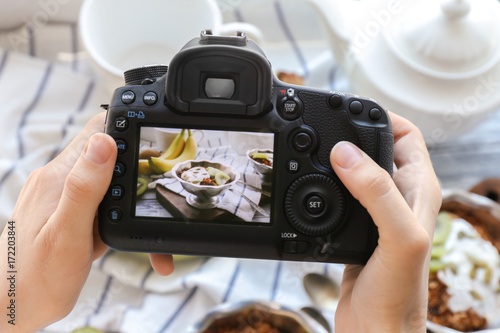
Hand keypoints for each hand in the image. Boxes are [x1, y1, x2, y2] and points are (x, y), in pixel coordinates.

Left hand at [0, 113, 173, 331]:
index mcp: (58, 177)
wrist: (13, 306)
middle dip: (135, 172)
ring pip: (106, 184)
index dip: (126, 132)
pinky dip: (113, 220)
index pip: (96, 132)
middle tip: (154, 191)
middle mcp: (57, 181)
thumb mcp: (68, 232)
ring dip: (126, 201)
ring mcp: (61, 197)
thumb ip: (85, 187)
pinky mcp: (65, 213)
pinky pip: (96, 206)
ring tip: (135, 221)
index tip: (152, 148)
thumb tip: (104, 141)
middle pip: (107, 156)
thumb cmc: (36, 277)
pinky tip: (113, 240)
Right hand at [330, 112, 440, 331]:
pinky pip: (339, 194)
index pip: (407, 136)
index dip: (383, 118)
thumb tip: (346, 154)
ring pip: (357, 171)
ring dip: (337, 157)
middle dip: (354, 133)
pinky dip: (325, 183)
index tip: (351, 110)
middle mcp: (400, 198)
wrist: (375, 329)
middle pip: (378, 149)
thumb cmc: (399, 293)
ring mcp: (376, 213)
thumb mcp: (397, 237)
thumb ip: (376, 193)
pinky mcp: (355, 228)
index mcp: (419, 191)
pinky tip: (311, 185)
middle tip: (326, 125)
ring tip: (315, 148)